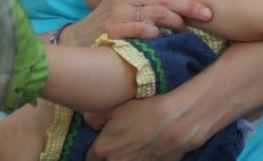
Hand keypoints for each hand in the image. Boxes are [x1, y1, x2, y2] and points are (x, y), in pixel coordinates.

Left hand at [84, 94, 205, 160]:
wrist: (175, 122)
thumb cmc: (144, 111)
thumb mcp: (116, 107)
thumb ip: (95, 117)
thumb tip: (87, 122)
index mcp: (103, 150)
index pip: (89, 158)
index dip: (96, 150)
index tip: (102, 142)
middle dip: (109, 156)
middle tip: (118, 143)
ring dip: (124, 158)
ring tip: (134, 146)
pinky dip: (141, 159)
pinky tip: (147, 150)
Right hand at [100, 0, 211, 39]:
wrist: (79, 40)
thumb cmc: (108, 20)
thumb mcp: (123, 0)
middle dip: (190, 5)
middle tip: (208, 13)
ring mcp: (118, 12)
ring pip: (159, 12)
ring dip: (177, 22)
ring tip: (185, 30)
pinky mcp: (114, 30)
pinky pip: (145, 30)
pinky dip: (159, 35)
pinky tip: (165, 39)